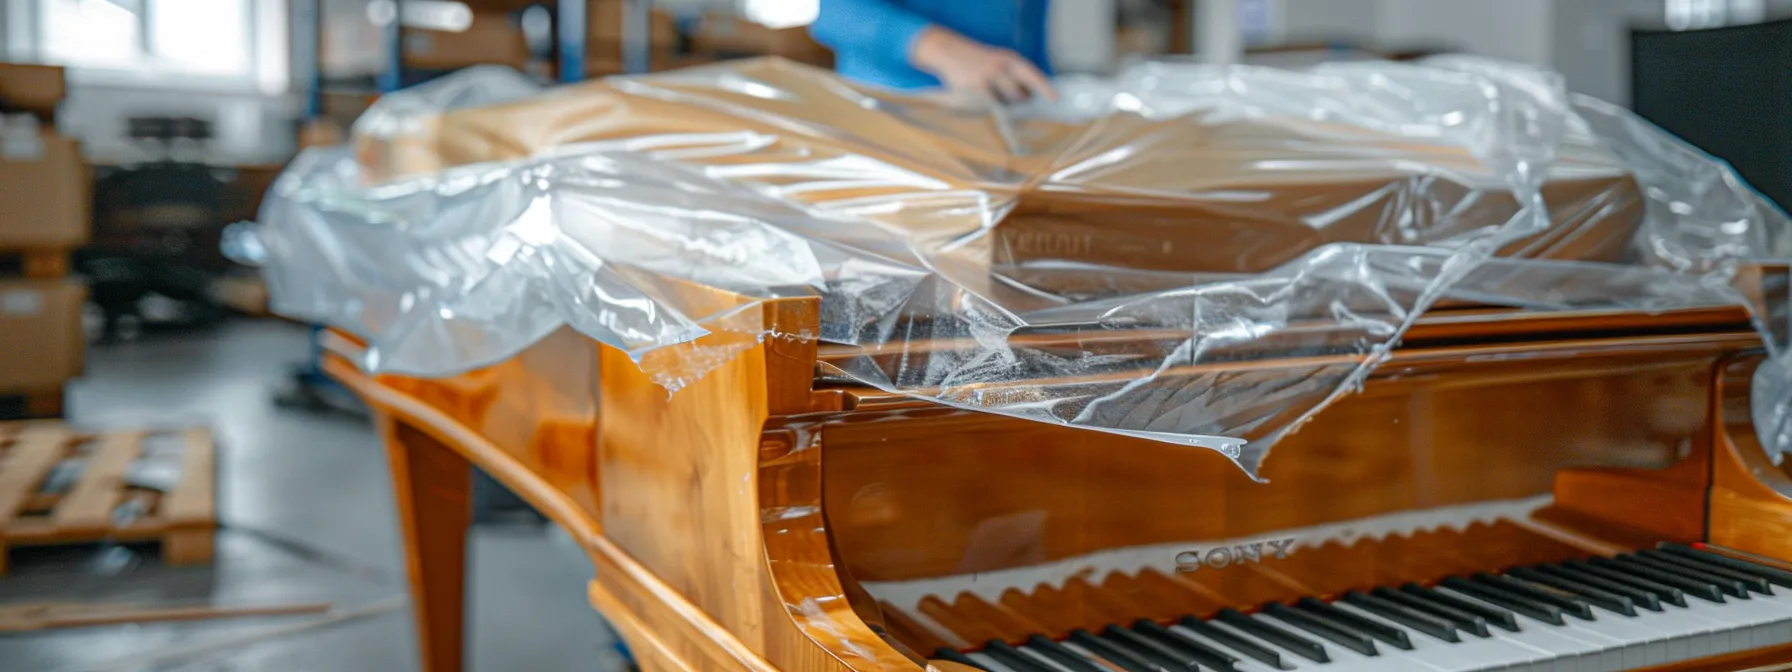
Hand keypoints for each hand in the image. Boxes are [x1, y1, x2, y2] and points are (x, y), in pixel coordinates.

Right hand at [911, 26, 1056, 103]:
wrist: (949, 51)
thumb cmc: (980, 61)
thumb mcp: (1000, 61)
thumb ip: (1016, 77)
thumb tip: (1030, 100)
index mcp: (1009, 59)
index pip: (1031, 74)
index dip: (1044, 87)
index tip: (1055, 99)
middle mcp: (998, 68)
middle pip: (1017, 95)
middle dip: (1017, 102)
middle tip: (1010, 99)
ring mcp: (983, 81)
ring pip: (1001, 104)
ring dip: (999, 105)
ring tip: (988, 94)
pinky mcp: (970, 93)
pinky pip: (986, 109)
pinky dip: (985, 109)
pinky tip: (979, 101)